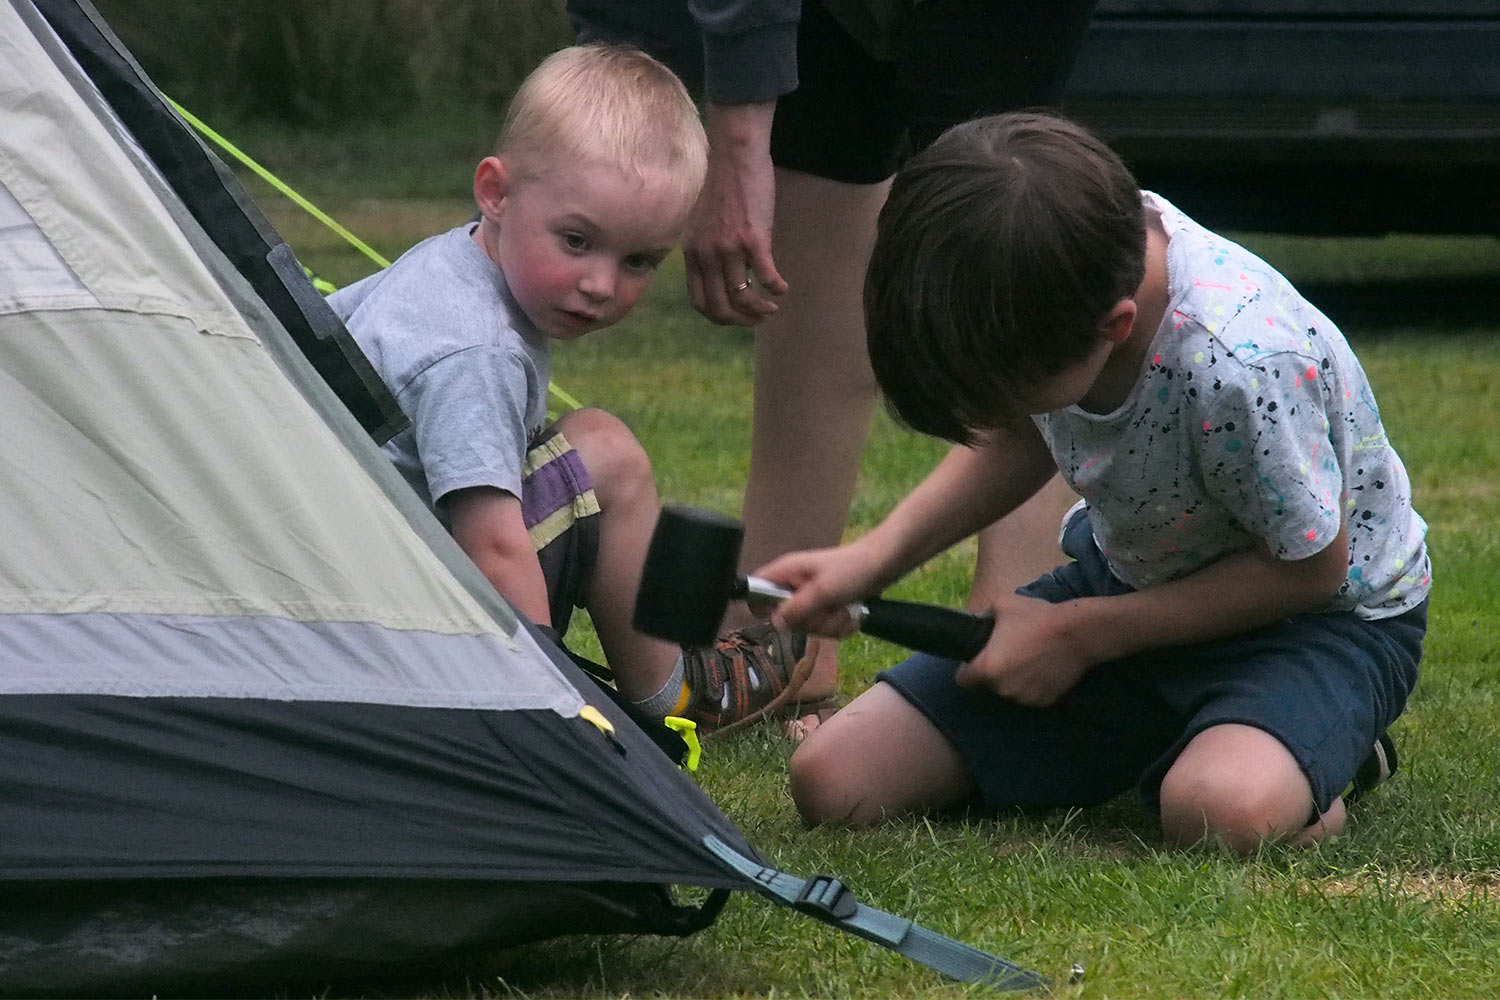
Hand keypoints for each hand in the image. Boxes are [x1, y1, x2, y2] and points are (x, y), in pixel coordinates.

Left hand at [684, 101, 786, 324]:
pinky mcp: (753, 238)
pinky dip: (776, 288)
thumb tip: (722, 272)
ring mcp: (729, 248)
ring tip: (772, 307)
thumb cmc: (722, 185)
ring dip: (760, 310)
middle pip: (720, 307)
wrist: (733, 155)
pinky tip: (783, 287)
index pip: (698, 302)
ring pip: (743, 297)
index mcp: (693, 253)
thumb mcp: (702, 223)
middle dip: (740, 321)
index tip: (734, 316)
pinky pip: (766, 276)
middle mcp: (707, 255)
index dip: (718, 317)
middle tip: (757, 319)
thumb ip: (707, 248)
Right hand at [754, 540, 890, 639]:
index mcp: (786, 572)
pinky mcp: (827, 607)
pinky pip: (825, 628)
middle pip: (785, 618)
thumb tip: (774, 624)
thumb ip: (796, 609)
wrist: (884, 565)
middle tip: (827, 607)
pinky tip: (851, 612)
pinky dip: (840, 624)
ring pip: (808, 626)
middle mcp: (795, 585)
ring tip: (844, 607)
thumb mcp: (822, 591)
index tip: (784, 616)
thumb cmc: (852, 569)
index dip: (762, 606)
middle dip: (811, 620)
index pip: (756, 589)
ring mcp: (811, 597)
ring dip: (830, 623)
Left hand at [954, 592, 1096, 706]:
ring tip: (1026, 660)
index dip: (967, 670)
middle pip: (987, 686)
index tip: (975, 662)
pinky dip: (1031, 686)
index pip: (963, 681)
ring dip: (1012, 681)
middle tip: (1007, 654)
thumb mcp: (1001, 604)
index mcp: (987, 668)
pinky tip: (1041, 668)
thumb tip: (978, 621)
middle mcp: (1002, 689)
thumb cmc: (1037, 617)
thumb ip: (983, 615)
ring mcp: (1024, 698)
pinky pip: (1029, 696)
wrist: (1077, 632)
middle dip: (992, 674)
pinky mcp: (1044, 702)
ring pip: (1009, 693)